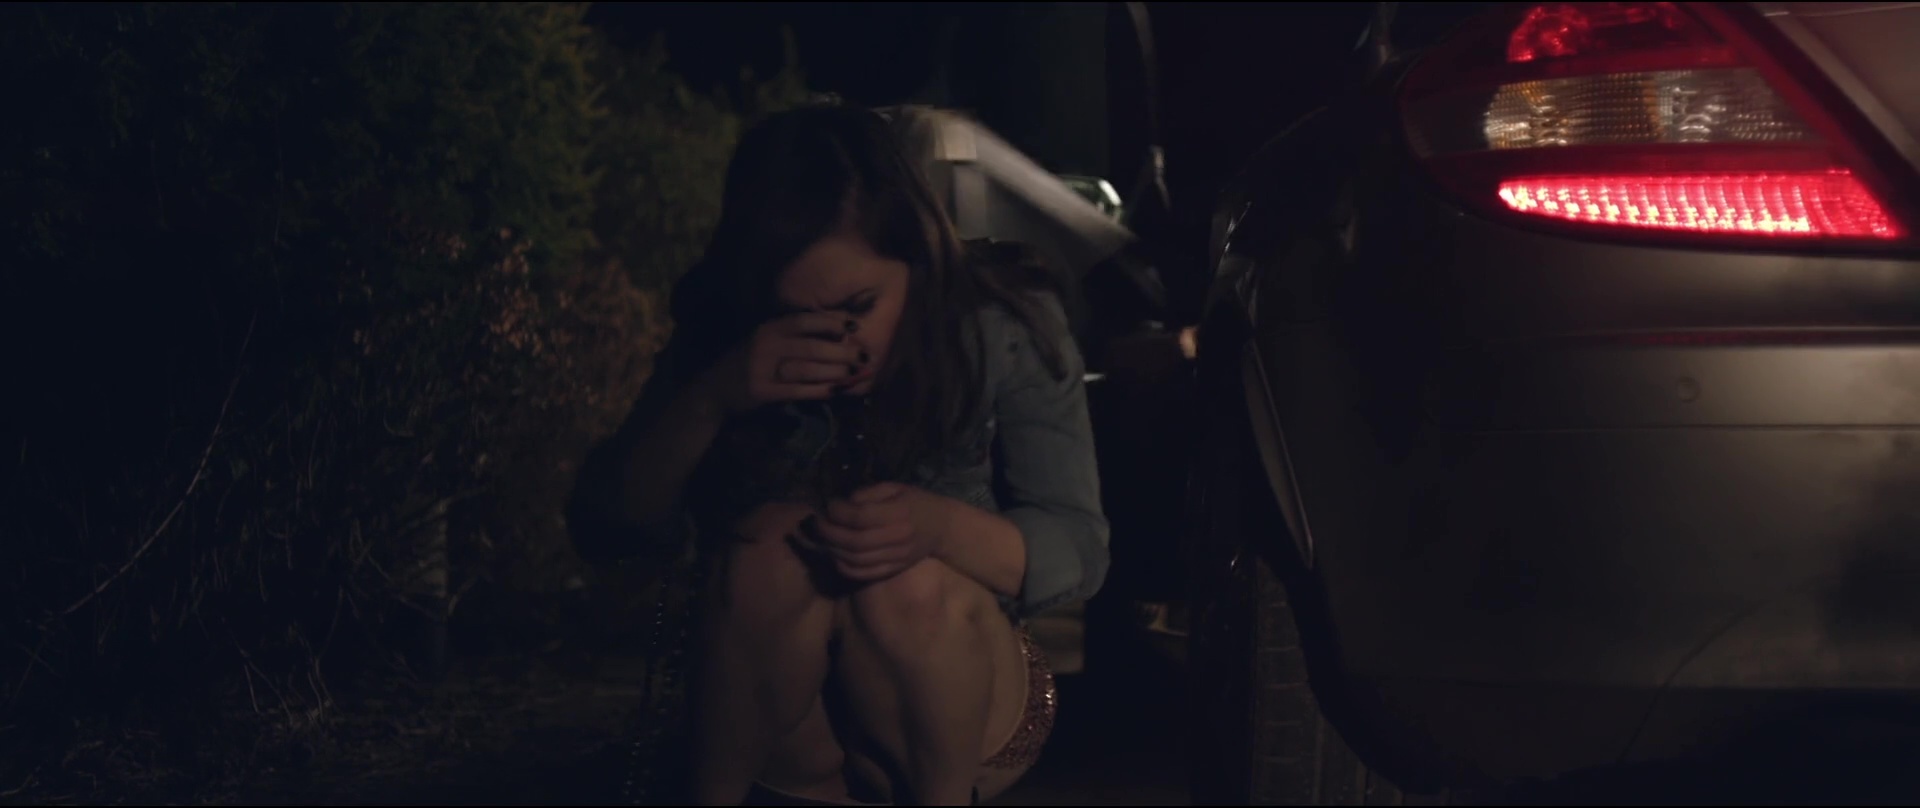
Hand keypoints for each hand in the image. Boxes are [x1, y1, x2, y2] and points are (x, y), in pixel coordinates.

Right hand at [699, 312, 866, 414]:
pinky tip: (836, 391)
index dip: (831, 321)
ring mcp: (763, 368)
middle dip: (842, 350)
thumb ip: (793, 336)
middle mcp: (765, 344)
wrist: (713, 390)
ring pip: (807, 368)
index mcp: (769, 328)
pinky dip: (819, 391)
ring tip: (856, 374)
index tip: (855, 325)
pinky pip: (798, 390)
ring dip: (835, 372)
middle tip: (865, 355)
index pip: (804, 319)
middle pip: (811, 345)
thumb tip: (836, 331)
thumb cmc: (748, 363)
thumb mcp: (765, 341)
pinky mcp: (762, 391)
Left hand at [806, 483, 944, 582]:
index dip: (838, 512)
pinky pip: (863, 574)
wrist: (942, 527)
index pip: (861, 517)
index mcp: (899, 512)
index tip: (828, 505)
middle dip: (829, 532)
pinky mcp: (893, 569)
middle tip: (818, 523)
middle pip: (855, 541)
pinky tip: (836, 556)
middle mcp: (897, 537)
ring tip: (824, 538)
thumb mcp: (894, 488)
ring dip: (833, 550)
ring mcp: (896, 557)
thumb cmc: (916, 502)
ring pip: (856, 560)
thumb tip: (842, 505)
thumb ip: (867, 494)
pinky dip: (844, 567)